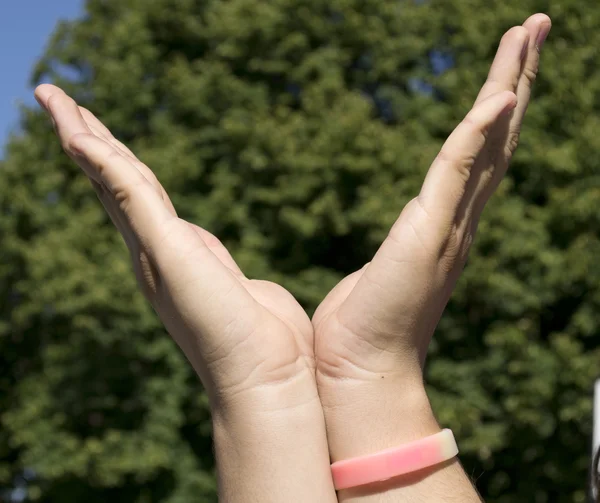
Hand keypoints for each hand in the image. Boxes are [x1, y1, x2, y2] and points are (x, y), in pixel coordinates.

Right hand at [35, 84, 336, 501]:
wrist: (266, 377)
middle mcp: (155, 251)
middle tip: (55, 101)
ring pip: (113, 178)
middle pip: (114, 180)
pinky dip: (103, 161)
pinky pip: (129, 193)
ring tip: (53, 100)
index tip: (94, 130)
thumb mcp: (242, 289)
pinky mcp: (168, 250)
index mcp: (173, 255)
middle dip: (85, 136)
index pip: (137, 194)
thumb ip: (223, 273)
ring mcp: (157, 251)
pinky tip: (80, 135)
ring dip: (82, 136)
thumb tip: (230, 274)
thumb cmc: (265, 342)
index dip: (113, 159)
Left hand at [313, 13, 550, 499]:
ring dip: (508, 84)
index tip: (509, 69)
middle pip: (497, 136)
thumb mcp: (387, 271)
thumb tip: (387, 263)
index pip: (481, 154)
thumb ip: (402, 254)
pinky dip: (478, 132)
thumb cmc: (365, 326)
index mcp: (447, 224)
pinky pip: (458, 172)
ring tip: (525, 32)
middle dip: (517, 78)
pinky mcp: (426, 234)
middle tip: (534, 27)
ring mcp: (448, 225)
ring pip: (487, 141)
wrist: (361, 369)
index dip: (498, 109)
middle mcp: (459, 220)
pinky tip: (498, 96)